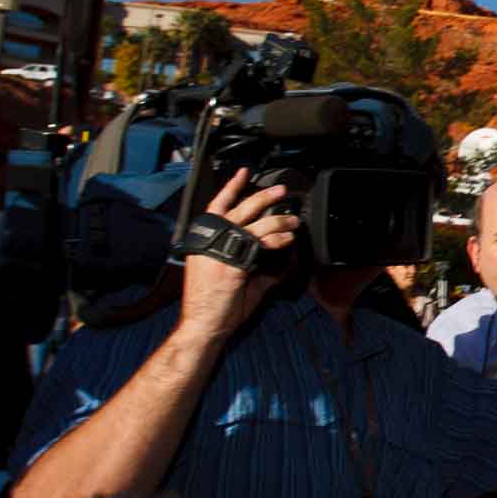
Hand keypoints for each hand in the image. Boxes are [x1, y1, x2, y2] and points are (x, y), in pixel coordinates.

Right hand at [177, 169, 299, 341]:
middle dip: (263, 197)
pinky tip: (287, 240)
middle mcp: (210, 241)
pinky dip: (277, 240)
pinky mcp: (233, 265)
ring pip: (255, 225)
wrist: (203, 324)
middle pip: (240, 209)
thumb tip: (277, 254)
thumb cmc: (214, 302)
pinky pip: (260, 245)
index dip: (231, 188)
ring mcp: (221, 252)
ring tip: (293, 220)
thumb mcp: (232, 275)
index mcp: (203, 240)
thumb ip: (253, 261)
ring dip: (279, 220)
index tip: (244, 173)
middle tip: (281, 191)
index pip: (217, 206)